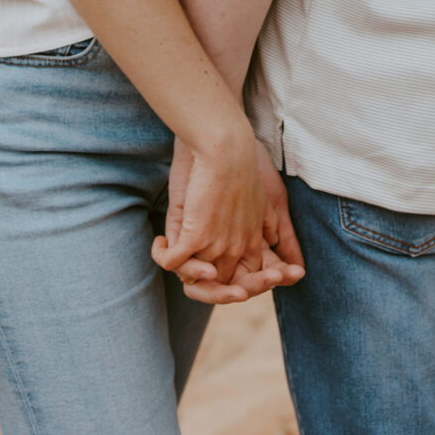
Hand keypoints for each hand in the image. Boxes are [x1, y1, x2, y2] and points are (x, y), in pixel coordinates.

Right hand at [151, 127, 277, 285]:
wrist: (227, 148)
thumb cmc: (242, 166)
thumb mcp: (262, 197)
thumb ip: (267, 222)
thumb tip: (275, 240)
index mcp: (251, 241)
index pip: (245, 276)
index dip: (231, 279)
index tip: (215, 266)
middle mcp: (235, 249)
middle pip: (220, 286)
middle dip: (206, 284)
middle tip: (193, 265)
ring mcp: (216, 245)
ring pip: (193, 280)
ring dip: (181, 270)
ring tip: (169, 249)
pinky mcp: (195, 235)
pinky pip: (171, 263)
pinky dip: (161, 255)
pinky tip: (159, 241)